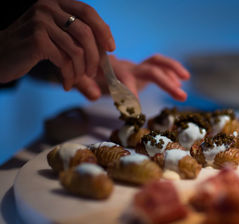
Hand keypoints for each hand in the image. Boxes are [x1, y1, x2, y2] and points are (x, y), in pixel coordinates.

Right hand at [0, 0, 114, 89]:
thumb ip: (81, 41)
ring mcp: (41, 21)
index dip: (103, 30)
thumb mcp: (58, 39)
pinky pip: (64, 60)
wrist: (1, 56)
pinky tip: (66, 83)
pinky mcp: (36, 39)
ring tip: (76, 79)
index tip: (111, 48)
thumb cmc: (32, 48)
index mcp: (56, 3)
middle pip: (86, 32)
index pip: (88, 11)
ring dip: (81, 70)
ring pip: (77, 49)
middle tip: (94, 73)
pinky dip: (69, 75)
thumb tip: (111, 51)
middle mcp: (48, 6)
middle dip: (95, 57)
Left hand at [74, 54, 189, 100]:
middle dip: (166, 82)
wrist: (88, 62)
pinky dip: (169, 72)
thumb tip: (93, 96)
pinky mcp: (140, 70)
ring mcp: (135, 67)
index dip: (132, 95)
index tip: (139, 113)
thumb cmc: (86, 75)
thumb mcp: (80, 80)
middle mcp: (126, 66)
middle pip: (149, 70)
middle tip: (182, 96)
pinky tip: (178, 84)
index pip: (125, 82)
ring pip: (156, 62)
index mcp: (111, 72)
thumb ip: (84, 86)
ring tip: (186, 80)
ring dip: (173, 69)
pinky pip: (157, 66)